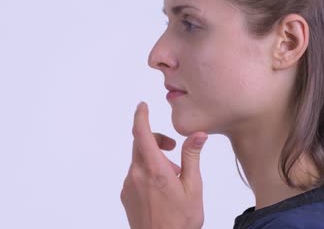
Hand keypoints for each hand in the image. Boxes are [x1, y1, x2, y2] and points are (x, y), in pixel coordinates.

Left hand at [120, 101, 207, 228]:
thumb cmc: (180, 221)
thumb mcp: (193, 187)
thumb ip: (192, 157)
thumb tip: (198, 134)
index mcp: (154, 169)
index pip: (141, 134)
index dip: (141, 116)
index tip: (142, 105)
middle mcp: (136, 174)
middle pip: (140, 144)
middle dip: (156, 140)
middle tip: (173, 149)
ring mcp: (128, 185)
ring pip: (138, 160)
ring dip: (153, 159)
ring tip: (172, 178)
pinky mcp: (125, 194)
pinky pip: (135, 174)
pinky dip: (147, 172)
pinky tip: (161, 190)